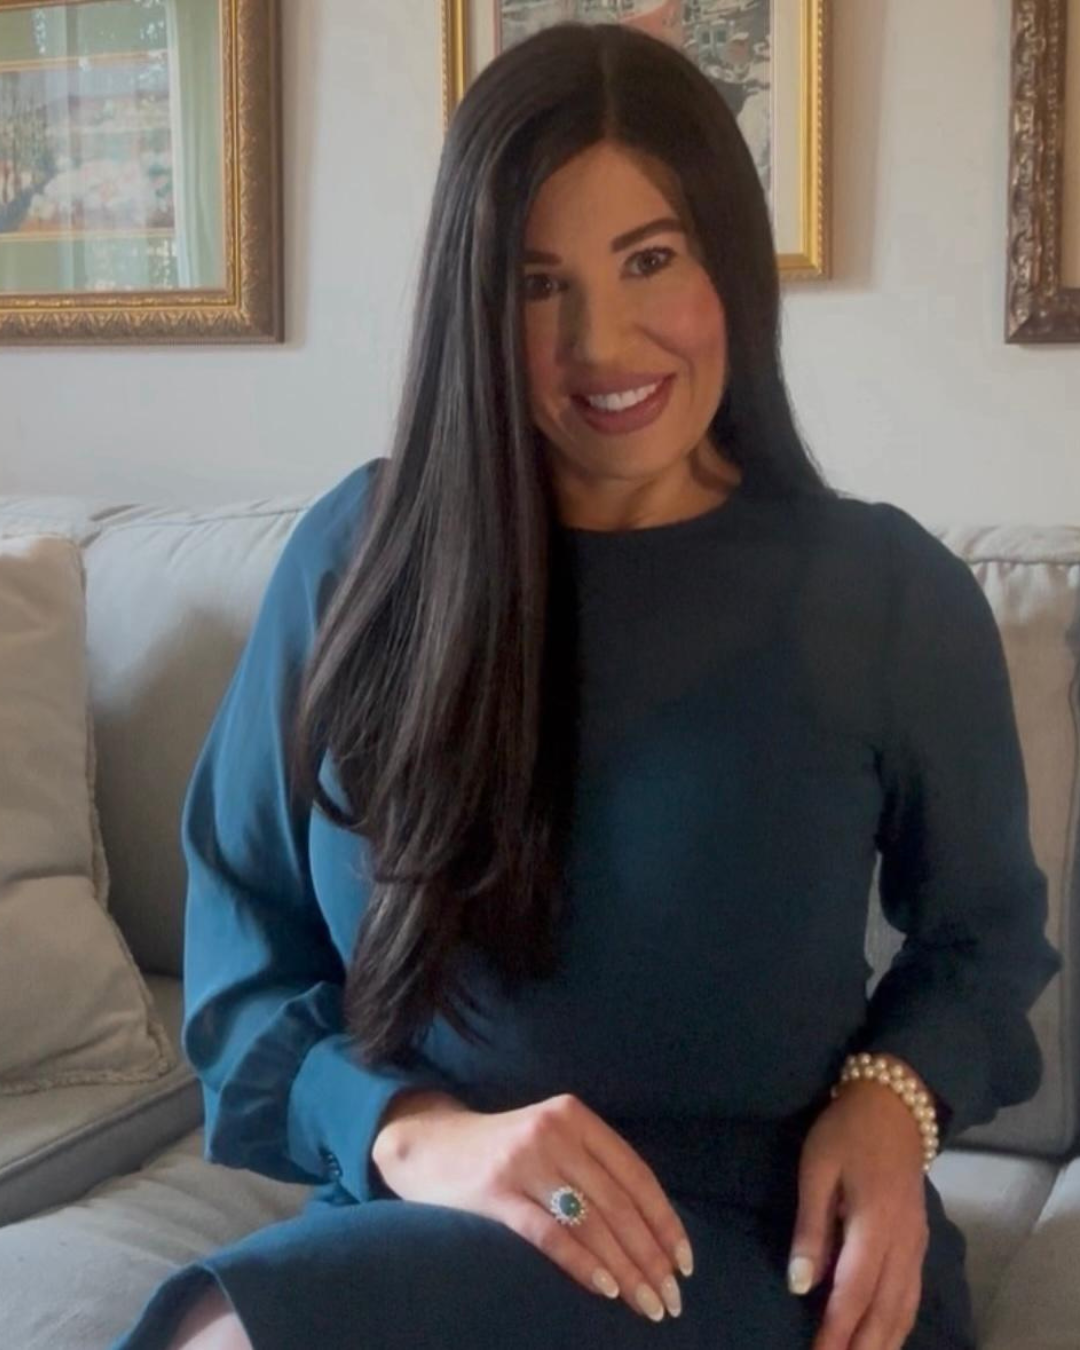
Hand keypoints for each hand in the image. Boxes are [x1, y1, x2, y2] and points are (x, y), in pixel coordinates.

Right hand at [372, 1090, 693, 1323]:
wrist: (430, 1144)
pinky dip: (582, 1263)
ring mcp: (524, 1160)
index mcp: (575, 1116)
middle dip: (651, 1257)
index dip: (665, 1221)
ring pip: (591, 1222)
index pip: (636, 1174)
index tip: (685, 1264)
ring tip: (648, 1305)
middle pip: (618, 1203)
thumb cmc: (503, 1151)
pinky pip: (549, 1233)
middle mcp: (554, 1132)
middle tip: (671, 1300)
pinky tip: (606, 1289)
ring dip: (626, 1270)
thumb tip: (652, 1228)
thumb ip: (593, 1166)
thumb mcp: (552, 1138)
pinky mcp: (496, 1192)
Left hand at [787, 1078, 929, 1349]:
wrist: (897, 1103)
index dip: (836, 1331)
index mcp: (872, 1225)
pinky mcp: (920, 1239)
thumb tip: (800, 1284)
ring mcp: (916, 1243)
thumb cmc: (846, 1131)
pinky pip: (913, 1293)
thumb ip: (811, 1227)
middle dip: (862, 1346)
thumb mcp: (817, 1168)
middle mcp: (901, 1243)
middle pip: (883, 1311)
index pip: (853, 1293)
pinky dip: (900, 1322)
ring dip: (884, 1341)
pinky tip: (887, 1335)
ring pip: (904, 1308)